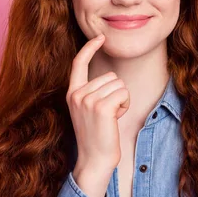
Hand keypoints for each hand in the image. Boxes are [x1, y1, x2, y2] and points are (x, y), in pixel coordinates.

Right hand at [66, 33, 129, 173]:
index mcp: (72, 93)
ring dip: (121, 99)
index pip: (78, 63)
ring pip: (119, 84)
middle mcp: (77, 94)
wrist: (94, 159)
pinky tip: (116, 118)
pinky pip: (124, 93)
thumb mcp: (87, 110)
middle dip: (115, 92)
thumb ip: (92, 92)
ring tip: (111, 117)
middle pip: (109, 76)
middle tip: (107, 114)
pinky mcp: (102, 107)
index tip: (100, 37)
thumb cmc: (96, 136)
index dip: (89, 48)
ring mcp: (88, 100)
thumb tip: (109, 77)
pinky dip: (125, 105)